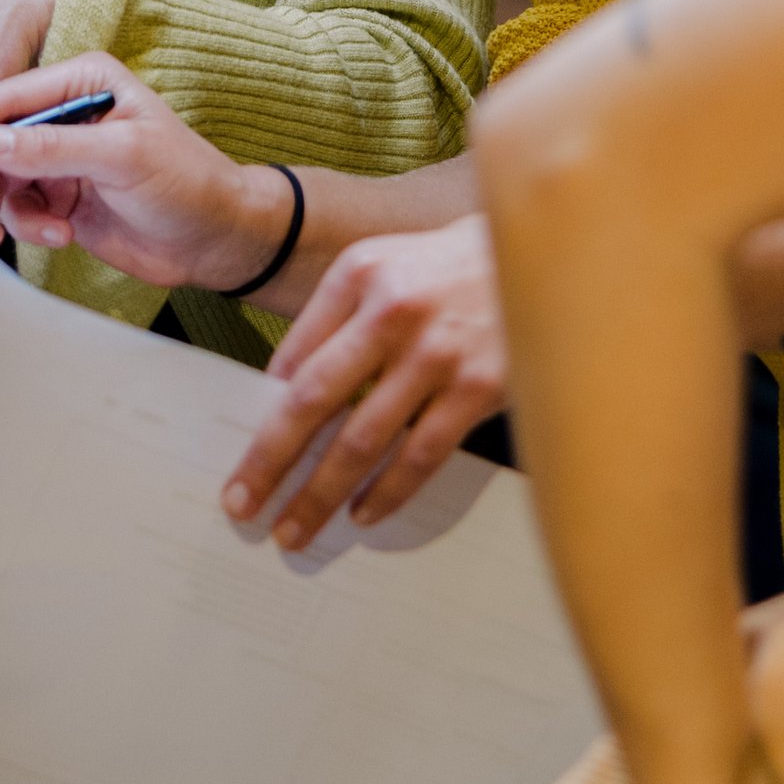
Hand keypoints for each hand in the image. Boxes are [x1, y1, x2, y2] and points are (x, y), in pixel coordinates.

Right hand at [0, 56, 293, 279]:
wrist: (216, 240)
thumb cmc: (186, 182)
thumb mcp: (122, 157)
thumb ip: (51, 148)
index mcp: (81, 82)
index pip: (8, 96)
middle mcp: (64, 114)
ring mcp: (58, 157)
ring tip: (4, 237)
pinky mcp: (58, 197)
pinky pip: (16, 210)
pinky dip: (27, 227)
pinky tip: (60, 237)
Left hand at [221, 212, 508, 546]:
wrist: (542, 254)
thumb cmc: (450, 267)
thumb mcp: (386, 263)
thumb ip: (335, 315)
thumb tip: (283, 386)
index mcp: (360, 275)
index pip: (295, 357)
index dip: (263, 415)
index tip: (243, 460)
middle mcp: (392, 311)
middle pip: (314, 401)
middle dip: (270, 461)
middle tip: (242, 505)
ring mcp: (437, 353)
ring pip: (362, 441)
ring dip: (321, 493)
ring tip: (294, 528)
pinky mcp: (479, 388)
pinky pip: (421, 455)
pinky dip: (387, 492)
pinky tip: (363, 514)